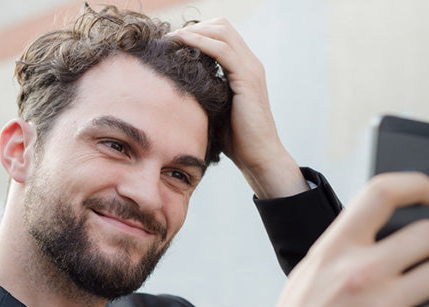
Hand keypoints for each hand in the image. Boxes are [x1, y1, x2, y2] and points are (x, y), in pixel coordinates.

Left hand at [171, 19, 307, 197]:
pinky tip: (182, 43)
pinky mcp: (247, 78)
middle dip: (194, 27)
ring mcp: (251, 69)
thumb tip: (177, 86)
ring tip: (171, 38)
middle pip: (221, 26)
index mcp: (244, 68)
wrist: (258, 156)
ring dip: (193, 31)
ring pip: (222, 32)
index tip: (173, 42)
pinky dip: (200, 42)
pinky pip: (222, 50)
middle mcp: (250, 63)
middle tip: (169, 39)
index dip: (197, 32)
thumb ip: (206, 92)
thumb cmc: (236, 140)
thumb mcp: (216, 109)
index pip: (221, 35)